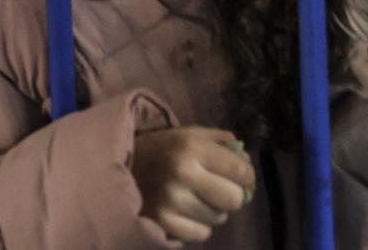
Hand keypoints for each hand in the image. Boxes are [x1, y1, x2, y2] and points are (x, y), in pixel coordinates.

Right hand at [130, 127, 253, 243]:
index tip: (241, 177)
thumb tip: (247, 161)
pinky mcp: (163, 222)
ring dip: (213, 210)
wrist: (119, 167)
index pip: (241, 171)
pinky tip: (185, 212)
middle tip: (220, 189)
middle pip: (234, 199)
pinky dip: (198, 226)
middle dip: (233, 195)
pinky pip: (202, 234)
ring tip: (196, 198)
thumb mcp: (191, 134)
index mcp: (192, 146)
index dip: (247, 176)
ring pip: (218, 218)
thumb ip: (222, 142)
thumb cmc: (163, 148)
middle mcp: (182, 173)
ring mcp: (171, 200)